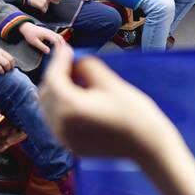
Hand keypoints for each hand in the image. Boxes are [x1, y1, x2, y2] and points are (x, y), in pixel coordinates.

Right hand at [0, 46, 15, 76]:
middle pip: (6, 64)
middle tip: (6, 71)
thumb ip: (4, 56)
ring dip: (1, 73)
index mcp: (0, 51)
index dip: (12, 65)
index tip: (10, 68)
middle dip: (7, 69)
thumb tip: (12, 65)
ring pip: (0, 69)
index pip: (11, 59)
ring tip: (0, 73)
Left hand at [20, 22, 62, 54]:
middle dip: (63, 45)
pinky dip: (59, 41)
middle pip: (60, 38)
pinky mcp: (49, 32)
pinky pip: (57, 36)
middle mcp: (50, 32)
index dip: (59, 47)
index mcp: (47, 34)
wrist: (27, 27)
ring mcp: (50, 32)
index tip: (59, 53)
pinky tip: (58, 46)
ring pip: (59, 36)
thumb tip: (49, 52)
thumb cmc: (30, 34)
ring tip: (62, 50)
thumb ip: (42, 46)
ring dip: (62, 42)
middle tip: (63, 52)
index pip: (56, 40)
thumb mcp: (34, 42)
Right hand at [26, 0, 50, 12]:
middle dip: (44, 3)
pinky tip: (38, 8)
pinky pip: (44, 11)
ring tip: (36, 5)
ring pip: (46, 6)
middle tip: (38, 3)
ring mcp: (45, 1)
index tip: (39, 0)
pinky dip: (42, 11)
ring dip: (43, 7)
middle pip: (48, 2)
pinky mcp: (42, 6)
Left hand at [38, 43, 194, 194]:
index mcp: (69, 107)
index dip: (59, 60)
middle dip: (55, 75)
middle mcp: (61, 125)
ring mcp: (65, 138)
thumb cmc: (135, 113)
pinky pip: (58, 123)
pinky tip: (79, 100)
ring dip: (57, 92)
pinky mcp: (72, 146)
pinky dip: (62, 108)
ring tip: (75, 80)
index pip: (53, 77)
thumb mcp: (111, 83)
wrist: (148, 146)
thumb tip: (76, 60)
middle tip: (71, 63)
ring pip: (49, 108)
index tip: (67, 48)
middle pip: (46, 93)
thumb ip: (87, 66)